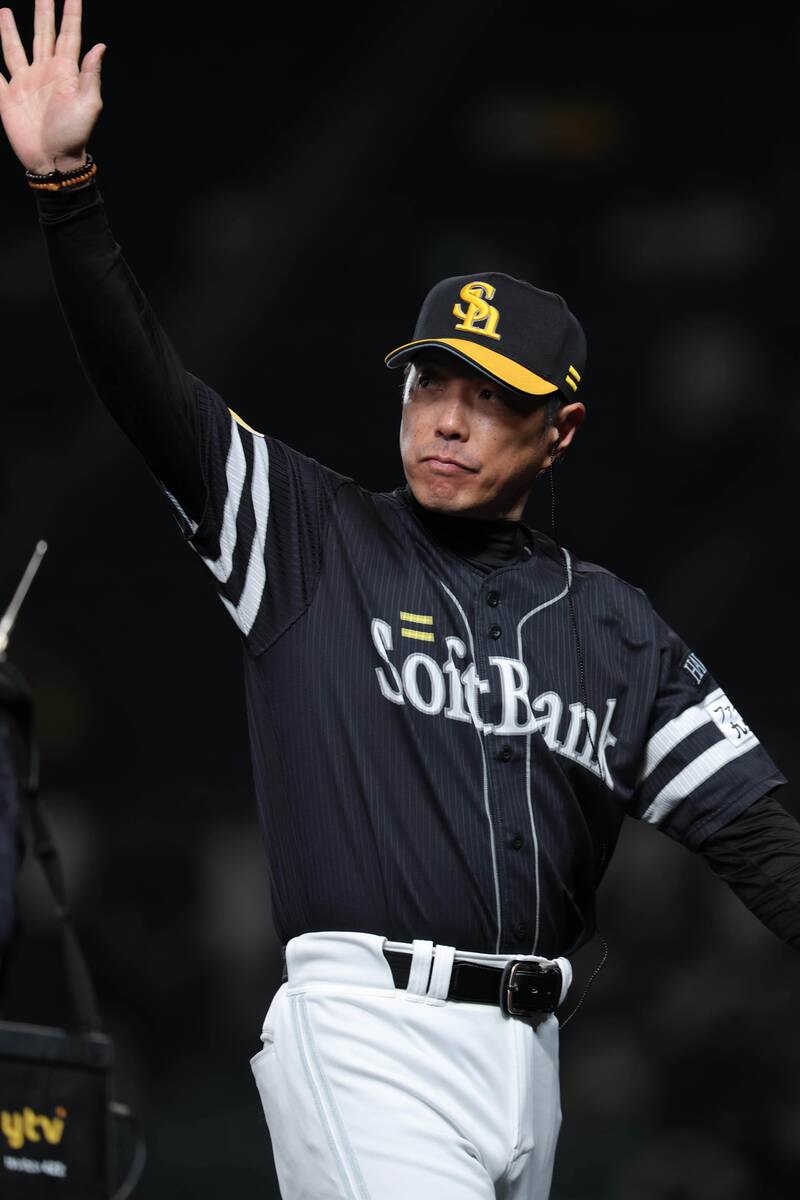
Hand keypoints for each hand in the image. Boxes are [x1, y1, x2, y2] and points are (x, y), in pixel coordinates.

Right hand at [0, 0, 104, 174]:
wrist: (52, 160)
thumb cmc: (74, 136)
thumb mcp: (89, 105)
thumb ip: (91, 75)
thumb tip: (99, 46)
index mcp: (65, 72)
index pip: (69, 36)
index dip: (71, 14)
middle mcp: (44, 72)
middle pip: (43, 34)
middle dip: (43, 13)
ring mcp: (25, 83)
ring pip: (15, 48)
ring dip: (9, 30)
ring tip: (5, 10)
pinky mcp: (8, 96)